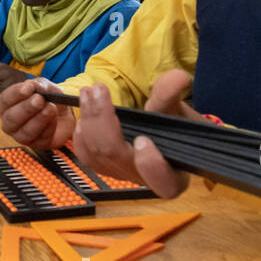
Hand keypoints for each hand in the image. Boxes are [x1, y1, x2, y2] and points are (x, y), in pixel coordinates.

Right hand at [0, 77, 76, 148]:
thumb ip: (39, 84)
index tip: (28, 88)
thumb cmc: (48, 99)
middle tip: (39, 99)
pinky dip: (49, 127)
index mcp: (7, 106)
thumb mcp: (45, 86)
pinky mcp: (36, 144)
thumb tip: (33, 85)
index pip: (4, 100)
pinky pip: (40, 138)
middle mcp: (10, 123)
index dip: (15, 94)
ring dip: (39, 119)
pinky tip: (54, 118)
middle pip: (12, 118)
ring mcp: (21, 136)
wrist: (63, 114)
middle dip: (26, 108)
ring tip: (50, 108)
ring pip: (25, 132)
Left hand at [70, 71, 204, 198]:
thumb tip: (178, 77)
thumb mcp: (178, 110)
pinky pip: (87, 156)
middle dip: (101, 121)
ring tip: (88, 93)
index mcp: (173, 175)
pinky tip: (84, 114)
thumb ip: (173, 97)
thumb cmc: (178, 126)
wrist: (168, 134)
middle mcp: (144, 180)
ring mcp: (121, 174)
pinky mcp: (105, 167)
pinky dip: (82, 135)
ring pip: (96, 155)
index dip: (151, 165)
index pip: (163, 183)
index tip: (144, 140)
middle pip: (116, 158)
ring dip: (88, 122)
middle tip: (96, 89)